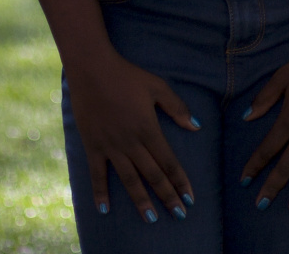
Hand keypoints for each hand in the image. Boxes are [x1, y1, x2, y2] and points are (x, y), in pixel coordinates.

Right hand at [67, 54, 198, 222]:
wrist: (93, 69)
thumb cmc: (128, 76)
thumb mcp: (158, 87)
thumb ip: (177, 108)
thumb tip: (196, 127)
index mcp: (149, 129)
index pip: (169, 162)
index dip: (180, 181)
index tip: (190, 198)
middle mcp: (131, 142)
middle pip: (152, 176)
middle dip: (167, 196)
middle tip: (178, 215)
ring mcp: (110, 146)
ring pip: (129, 180)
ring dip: (140, 200)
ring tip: (150, 218)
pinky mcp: (92, 146)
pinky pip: (97, 174)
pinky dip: (100, 192)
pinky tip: (104, 210)